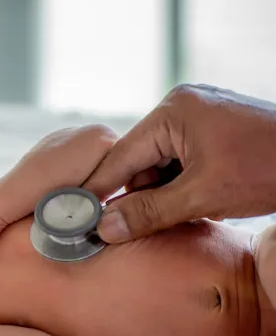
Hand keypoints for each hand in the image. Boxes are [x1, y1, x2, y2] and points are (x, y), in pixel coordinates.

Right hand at [83, 84, 275, 242]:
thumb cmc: (269, 168)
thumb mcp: (203, 196)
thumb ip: (149, 212)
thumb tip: (104, 229)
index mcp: (174, 112)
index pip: (121, 156)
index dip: (99, 189)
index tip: (77, 215)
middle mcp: (182, 106)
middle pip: (140, 161)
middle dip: (143, 195)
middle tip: (144, 226)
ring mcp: (199, 115)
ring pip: (160, 164)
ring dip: (165, 193)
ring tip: (187, 211)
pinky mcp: (213, 128)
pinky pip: (181, 160)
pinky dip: (182, 185)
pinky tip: (197, 201)